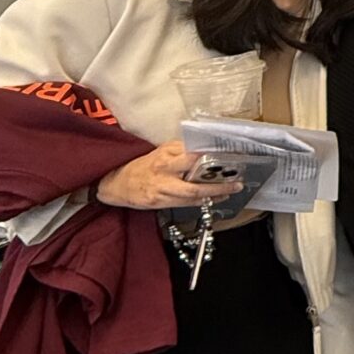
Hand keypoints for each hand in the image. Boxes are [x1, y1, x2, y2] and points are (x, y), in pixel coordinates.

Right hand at [97, 141, 235, 210]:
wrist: (117, 182)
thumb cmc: (143, 165)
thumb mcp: (161, 151)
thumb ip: (182, 151)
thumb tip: (207, 150)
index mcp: (166, 153)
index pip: (192, 152)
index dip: (212, 156)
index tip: (230, 156)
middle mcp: (165, 169)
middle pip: (195, 175)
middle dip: (217, 181)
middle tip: (236, 181)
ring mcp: (162, 187)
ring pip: (193, 193)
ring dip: (214, 194)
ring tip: (231, 191)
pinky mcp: (159, 201)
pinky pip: (185, 203)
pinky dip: (202, 202)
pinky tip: (215, 199)